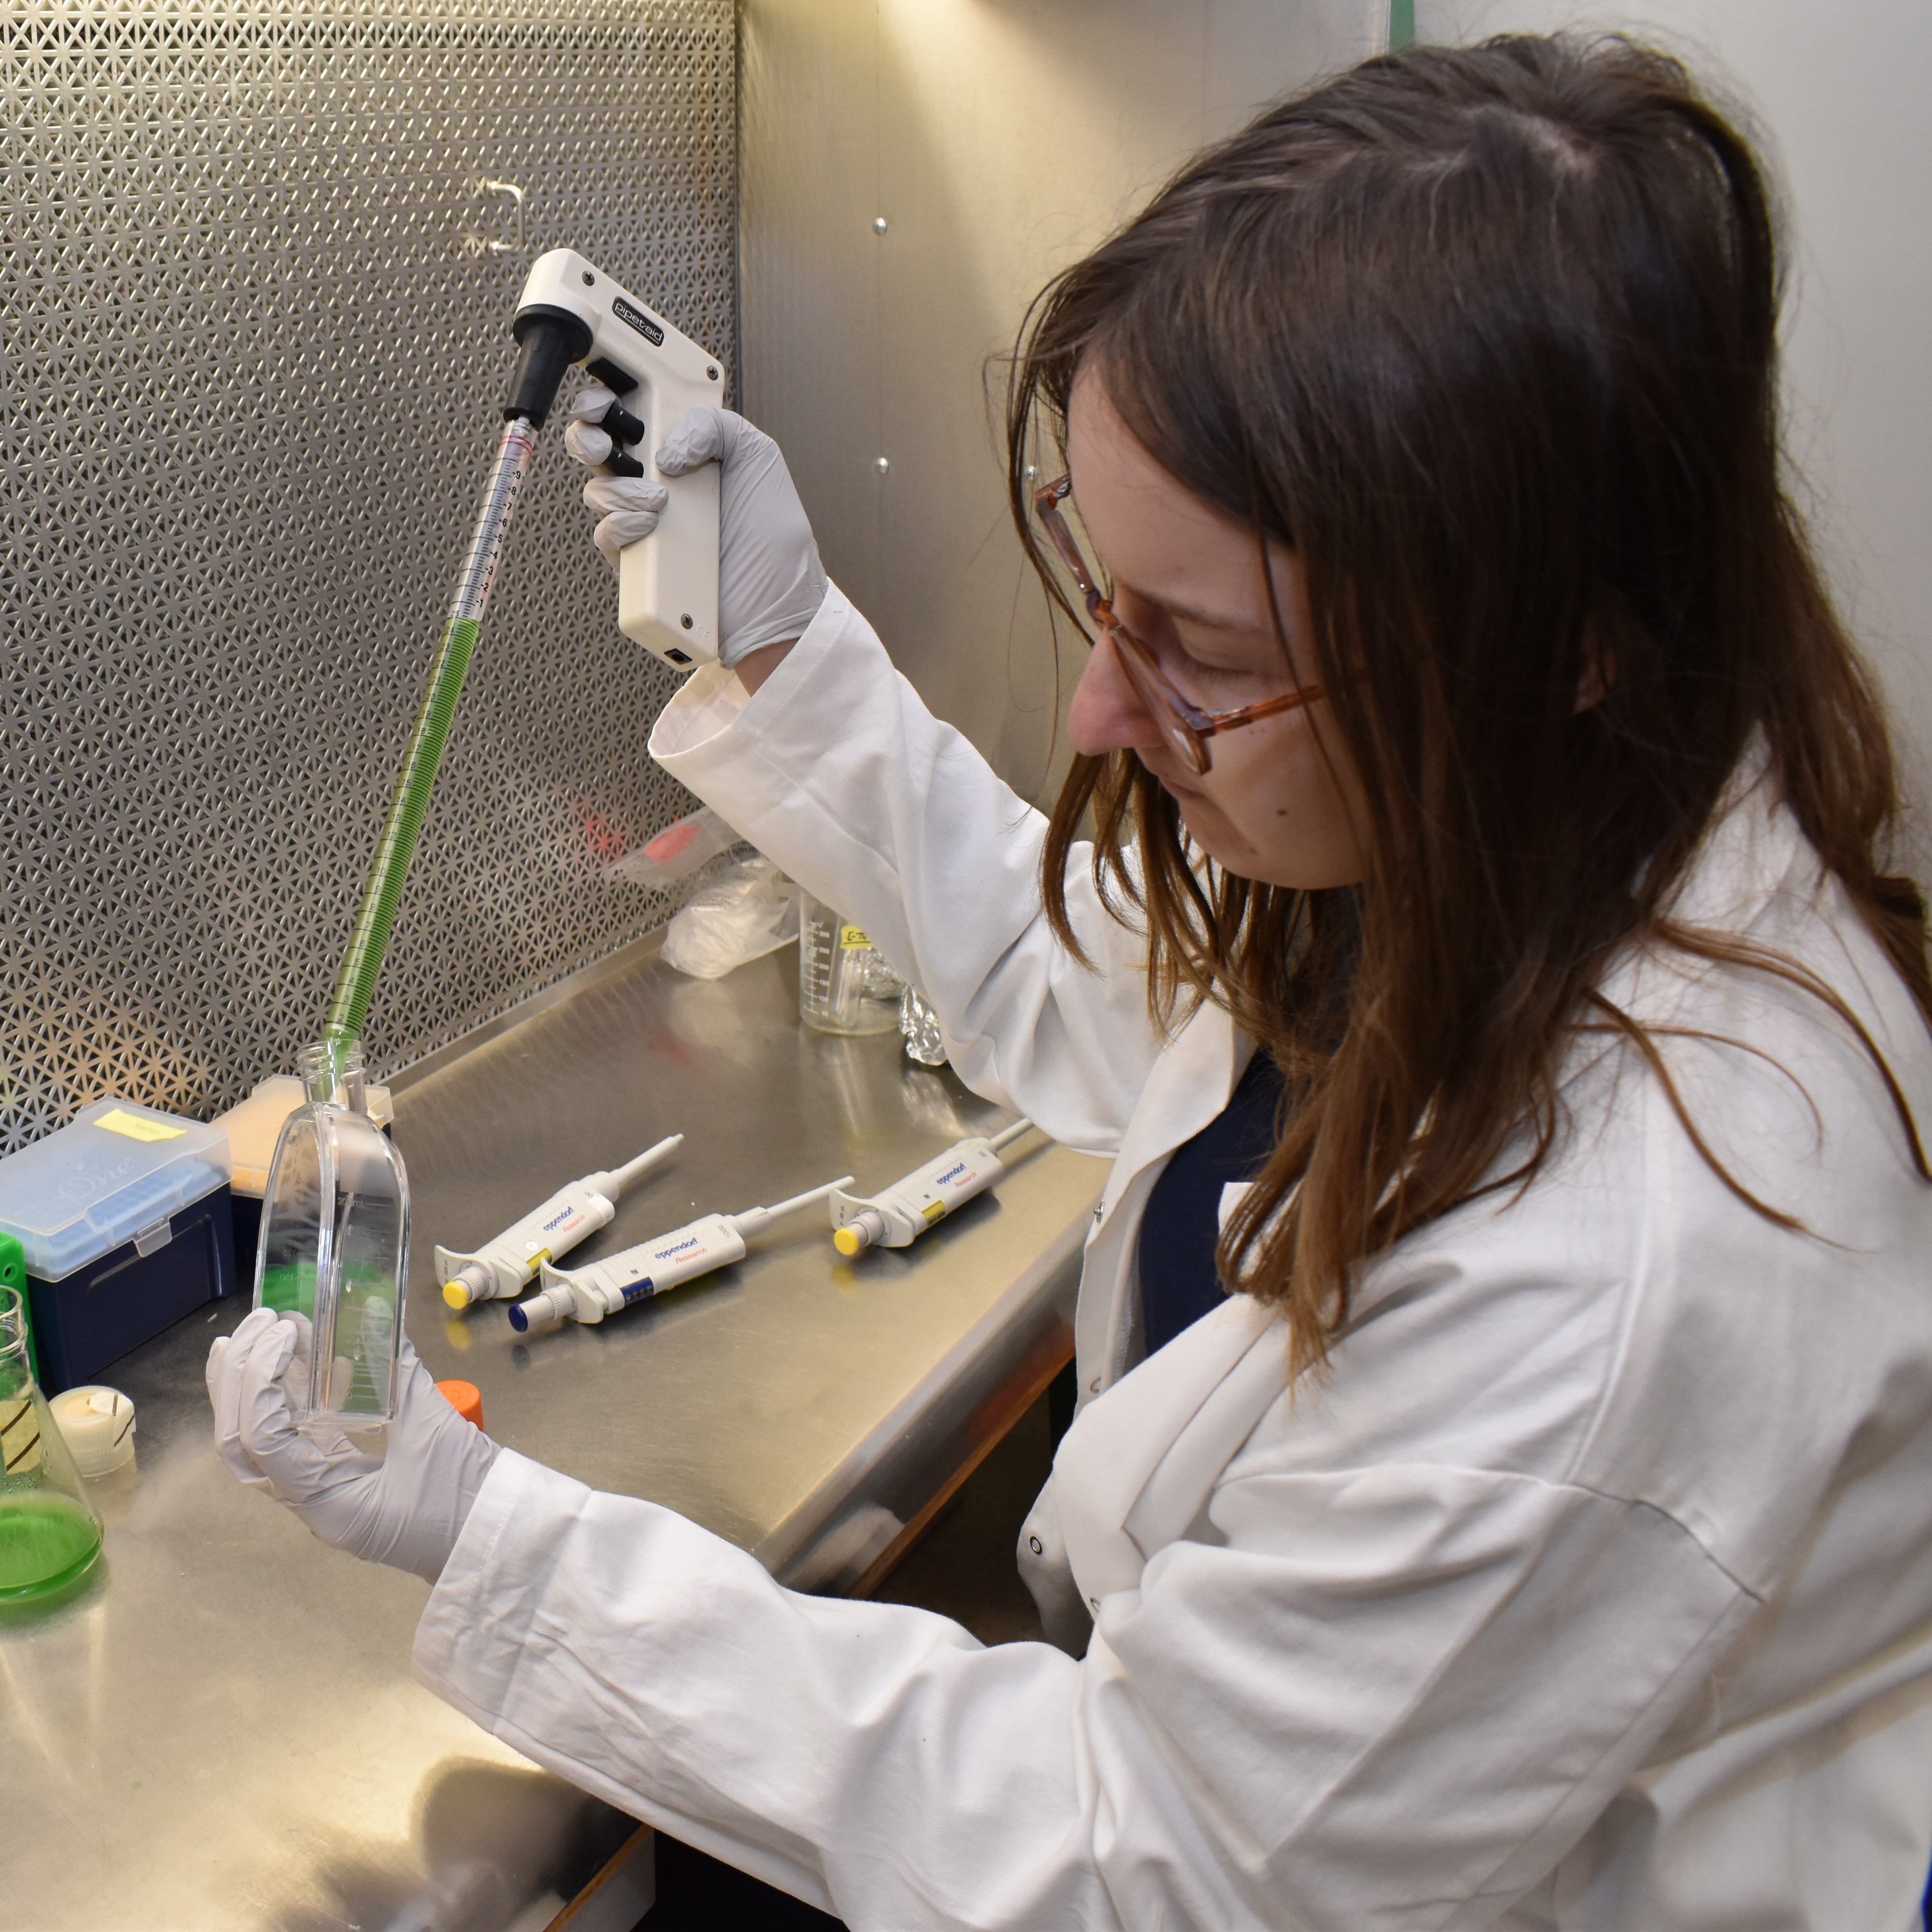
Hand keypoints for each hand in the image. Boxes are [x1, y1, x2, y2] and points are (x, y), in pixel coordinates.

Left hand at [207, 1307, 499, 1584]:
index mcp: (326, 1504)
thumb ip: (400, 1373)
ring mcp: (315, 1499)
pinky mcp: (331, 1484)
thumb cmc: (467, 1499)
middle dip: (238, 1378)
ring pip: (256, 1443)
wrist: (491, 1540)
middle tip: (258, 1323)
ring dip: (249, 1387)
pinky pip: (292, 1441)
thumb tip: (377, 1317)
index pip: (264, 1438)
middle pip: (240, 1443)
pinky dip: (286, 1399)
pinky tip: (296, 1361)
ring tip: (259, 1333)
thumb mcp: (433, 1430)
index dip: (262, 1378)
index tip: (286, 1330)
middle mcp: (308, 1507)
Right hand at [568, 390, 827, 667]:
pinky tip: (651, 526)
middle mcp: (660, 486)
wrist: (774, 608)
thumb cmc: (774, 543)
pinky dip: (622, 525)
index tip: (609, 399)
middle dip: (591, 434)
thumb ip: (717, 424)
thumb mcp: (759, 459)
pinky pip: (605, 536)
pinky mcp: (637, 563)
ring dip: (621, 488)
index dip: (611, 402)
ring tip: (661, 501)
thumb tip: (667, 444)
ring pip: (598, 490)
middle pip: (599, 447)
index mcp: (686, 455)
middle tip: (608, 443)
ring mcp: (645, 525)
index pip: (635, 416)